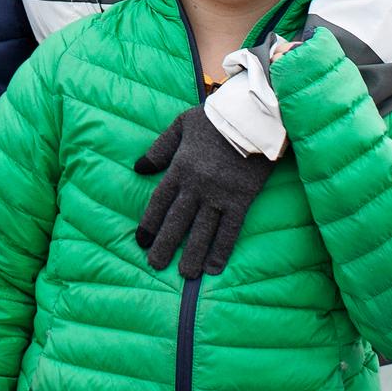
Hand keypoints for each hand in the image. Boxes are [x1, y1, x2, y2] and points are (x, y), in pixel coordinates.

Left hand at [133, 103, 274, 277]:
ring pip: (203, 231)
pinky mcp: (241, 200)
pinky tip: (214, 268)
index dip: (149, 222)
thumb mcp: (180, 125)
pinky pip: (229, 231)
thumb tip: (138, 167)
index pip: (160, 201)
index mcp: (180, 167)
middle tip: (155, 264)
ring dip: (193, 254)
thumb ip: (159, 148)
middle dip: (165, 244)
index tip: (141, 240)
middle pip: (178, 221)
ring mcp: (219, 195)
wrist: (252, 116)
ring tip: (185, 274)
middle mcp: (197, 185)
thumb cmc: (215, 118)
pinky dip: (221, 250)